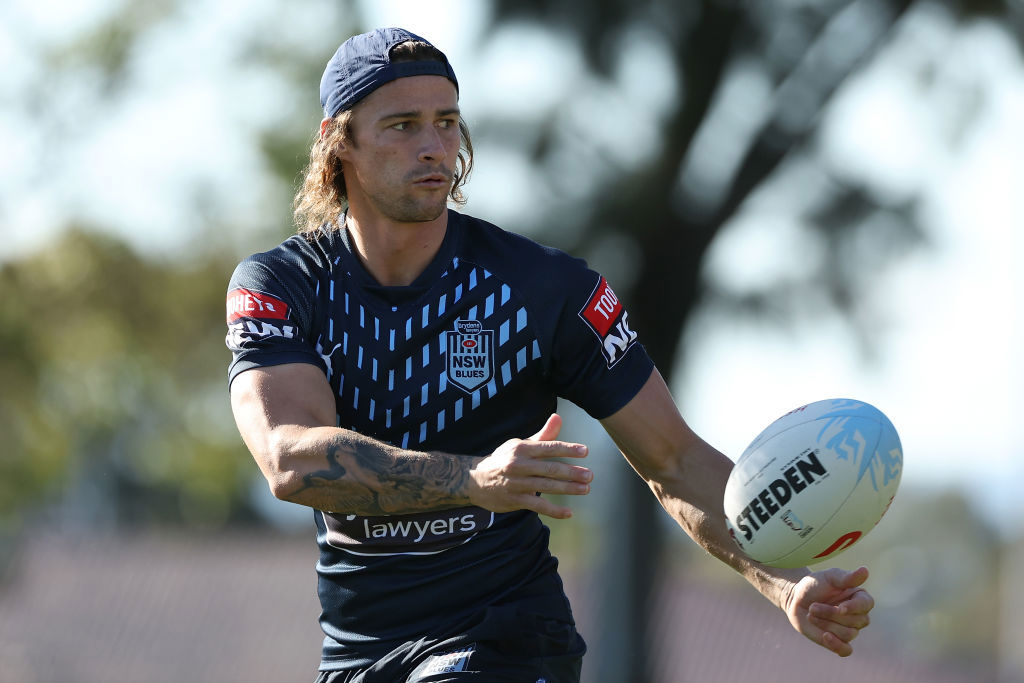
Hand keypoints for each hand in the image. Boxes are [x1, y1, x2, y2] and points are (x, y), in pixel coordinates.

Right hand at [468, 413, 591, 518]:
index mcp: (521, 449)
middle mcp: (518, 465)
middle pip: (549, 469)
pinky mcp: (514, 501)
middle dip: (571, 472)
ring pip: (546, 487)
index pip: (548, 447)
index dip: (567, 449)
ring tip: (585, 489)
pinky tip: (569, 513)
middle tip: (589, 475)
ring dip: (567, 489)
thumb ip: (543, 435)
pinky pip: (537, 506)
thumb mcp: (520, 445)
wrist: (474, 480)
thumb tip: (559, 417)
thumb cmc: (504, 459)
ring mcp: (516, 484)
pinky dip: (554, 511)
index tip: (585, 451)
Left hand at [784, 566, 873, 656]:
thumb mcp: (830, 577)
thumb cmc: (816, 584)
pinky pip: (845, 650)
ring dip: (826, 624)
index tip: (840, 608)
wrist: (797, 598)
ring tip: (811, 614)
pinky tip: (825, 636)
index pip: (866, 605)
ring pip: (848, 634)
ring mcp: (849, 629)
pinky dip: (837, 645)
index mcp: (859, 597)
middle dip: (831, 614)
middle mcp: (858, 615)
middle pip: (855, 622)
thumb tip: (865, 570)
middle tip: (813, 606)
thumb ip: (847, 578)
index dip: (854, 608)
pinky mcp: (838, 641)